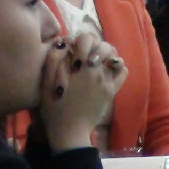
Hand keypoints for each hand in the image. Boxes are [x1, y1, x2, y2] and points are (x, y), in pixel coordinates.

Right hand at [37, 33, 126, 150]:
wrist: (68, 130)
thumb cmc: (53, 107)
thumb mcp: (45, 81)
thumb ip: (54, 58)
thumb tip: (65, 42)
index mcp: (79, 65)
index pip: (86, 38)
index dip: (80, 41)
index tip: (74, 52)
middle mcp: (95, 69)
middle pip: (102, 45)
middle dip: (94, 47)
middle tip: (86, 56)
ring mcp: (106, 80)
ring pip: (114, 56)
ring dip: (106, 55)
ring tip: (97, 62)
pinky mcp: (112, 91)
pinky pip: (122, 72)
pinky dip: (117, 67)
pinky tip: (108, 70)